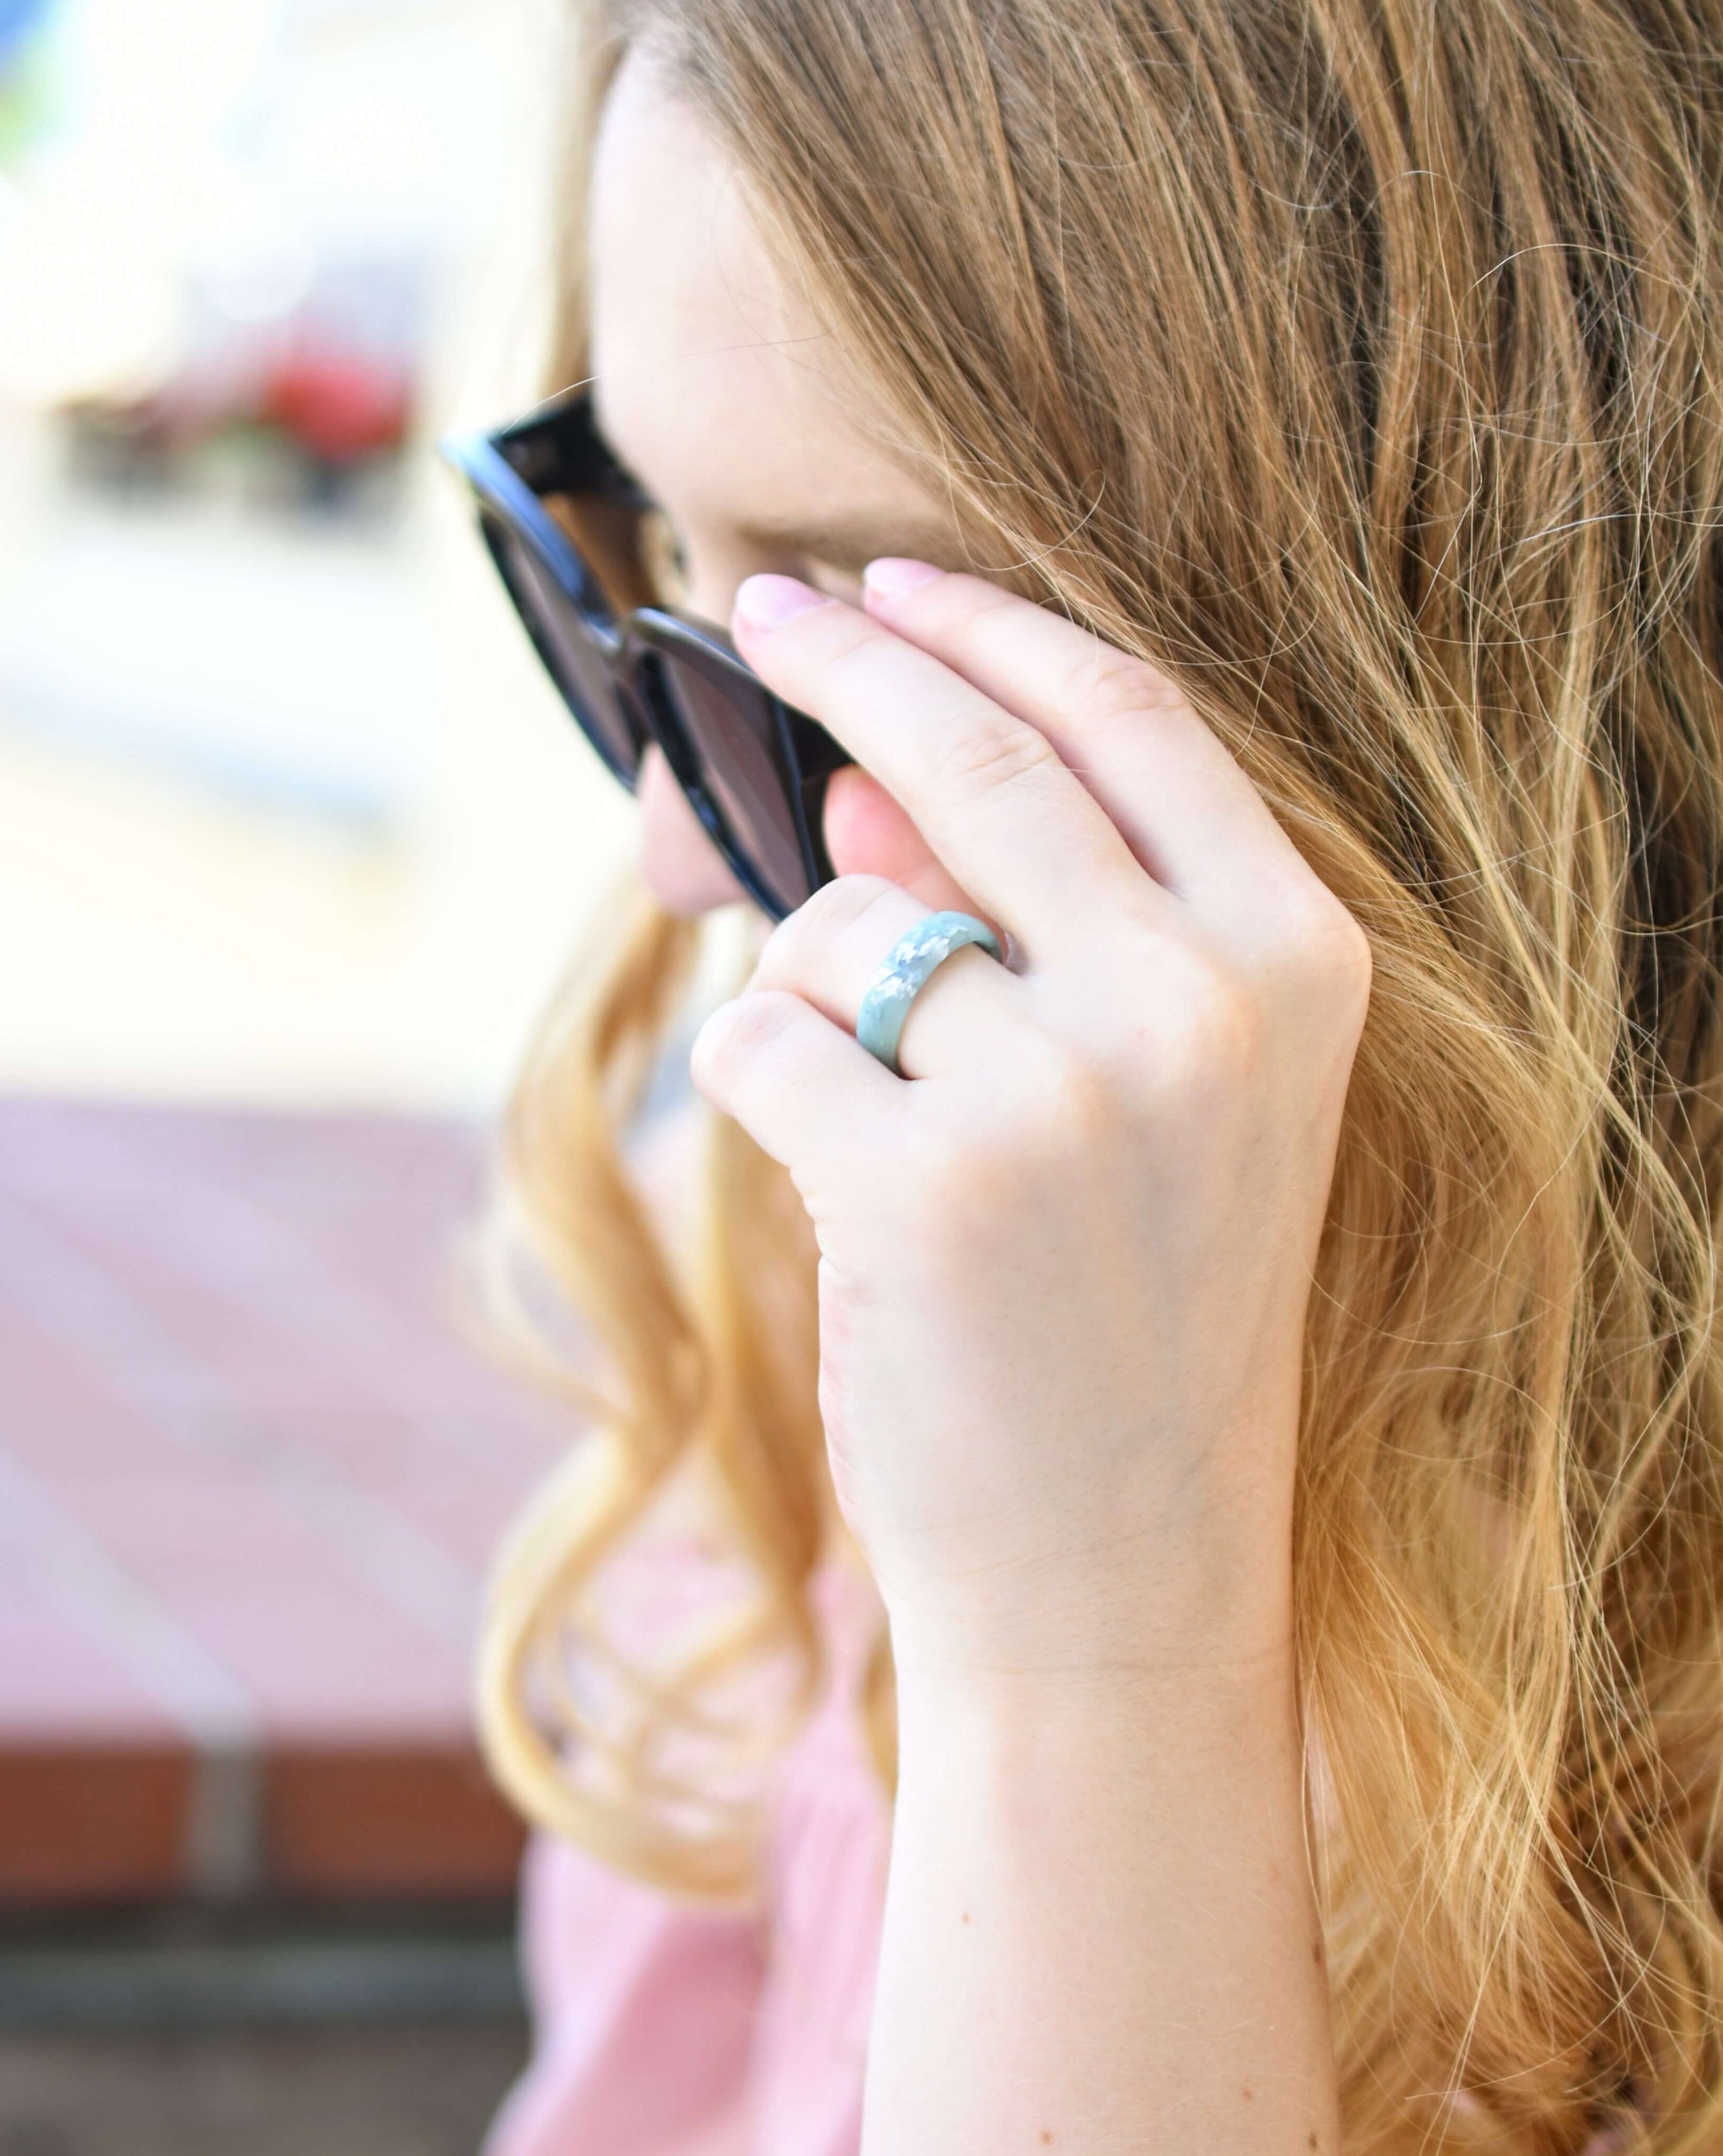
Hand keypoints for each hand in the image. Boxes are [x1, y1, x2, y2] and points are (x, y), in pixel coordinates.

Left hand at [688, 563, 1371, 1681]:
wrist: (1121, 1578)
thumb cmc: (1130, 1324)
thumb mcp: (1146, 1100)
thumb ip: (1031, 924)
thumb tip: (869, 787)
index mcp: (1299, 962)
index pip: (1128, 713)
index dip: (988, 621)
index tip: (883, 578)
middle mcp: (1207, 1003)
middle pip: (974, 753)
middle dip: (844, 659)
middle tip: (761, 612)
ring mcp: (1072, 1090)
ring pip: (841, 915)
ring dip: (813, 980)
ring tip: (877, 1111)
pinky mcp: (928, 1183)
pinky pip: (762, 1031)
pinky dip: (758, 1077)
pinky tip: (832, 1178)